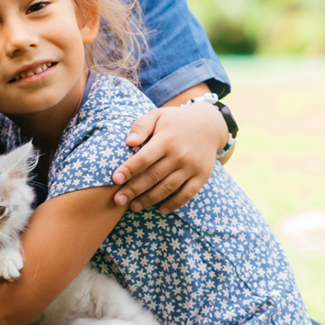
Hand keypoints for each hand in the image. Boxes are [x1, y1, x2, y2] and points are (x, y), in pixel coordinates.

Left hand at [111, 102, 228, 212]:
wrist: (209, 125)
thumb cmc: (176, 121)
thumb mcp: (158, 115)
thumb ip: (141, 126)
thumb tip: (129, 142)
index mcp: (166, 140)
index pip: (144, 158)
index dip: (128, 170)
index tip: (115, 179)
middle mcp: (179, 155)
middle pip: (153, 176)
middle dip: (133, 190)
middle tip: (118, 200)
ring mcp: (192, 167)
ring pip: (167, 188)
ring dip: (149, 200)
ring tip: (133, 207)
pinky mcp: (202, 176)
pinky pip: (187, 194)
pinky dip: (174, 204)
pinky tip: (160, 210)